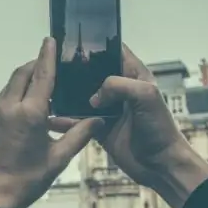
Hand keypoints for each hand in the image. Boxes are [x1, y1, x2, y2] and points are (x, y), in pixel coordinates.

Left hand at [0, 38, 99, 207]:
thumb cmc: (27, 180)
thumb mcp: (58, 159)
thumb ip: (79, 135)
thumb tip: (98, 120)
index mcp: (29, 114)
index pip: (41, 76)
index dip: (47, 56)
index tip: (50, 40)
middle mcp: (7, 108)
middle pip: (21, 74)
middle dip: (35, 65)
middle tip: (48, 64)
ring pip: (9, 88)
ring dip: (24, 82)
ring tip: (40, 89)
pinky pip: (0, 103)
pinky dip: (14, 98)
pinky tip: (24, 112)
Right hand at [49, 44, 207, 195]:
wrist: (159, 164)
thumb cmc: (159, 128)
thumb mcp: (145, 95)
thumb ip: (118, 85)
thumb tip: (93, 97)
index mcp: (134, 75)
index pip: (114, 52)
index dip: (97, 45)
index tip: (75, 42)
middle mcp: (120, 89)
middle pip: (93, 73)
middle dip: (76, 70)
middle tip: (53, 67)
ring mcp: (108, 109)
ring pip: (82, 96)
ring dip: (68, 95)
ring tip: (49, 91)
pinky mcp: (99, 127)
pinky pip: (79, 120)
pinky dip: (67, 119)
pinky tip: (54, 118)